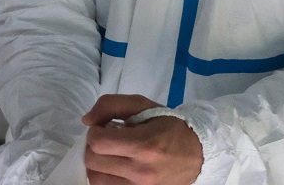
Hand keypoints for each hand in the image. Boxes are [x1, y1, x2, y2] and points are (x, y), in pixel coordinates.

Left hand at [81, 95, 203, 184]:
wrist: (197, 153)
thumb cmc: (169, 127)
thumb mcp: (143, 105)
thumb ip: (111, 105)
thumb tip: (86, 120)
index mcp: (144, 145)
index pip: (97, 143)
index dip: (94, 132)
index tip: (105, 128)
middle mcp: (141, 172)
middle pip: (92, 161)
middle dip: (94, 147)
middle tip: (107, 140)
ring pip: (95, 179)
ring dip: (97, 164)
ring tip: (111, 155)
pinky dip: (105, 177)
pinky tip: (115, 168)